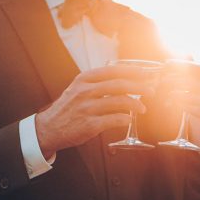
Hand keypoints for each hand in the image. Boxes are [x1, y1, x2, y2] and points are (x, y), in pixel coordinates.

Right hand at [35, 65, 154, 156]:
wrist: (49, 128)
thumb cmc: (67, 108)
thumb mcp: (78, 88)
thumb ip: (97, 83)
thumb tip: (124, 81)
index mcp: (84, 79)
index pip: (113, 71)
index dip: (132, 71)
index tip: (146, 73)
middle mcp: (85, 91)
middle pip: (120, 85)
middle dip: (139, 87)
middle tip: (151, 90)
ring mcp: (87, 108)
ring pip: (120, 102)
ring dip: (135, 104)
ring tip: (142, 108)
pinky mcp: (90, 124)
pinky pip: (115, 119)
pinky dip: (125, 118)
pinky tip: (129, 119)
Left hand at [162, 63, 199, 144]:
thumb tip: (195, 68)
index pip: (193, 67)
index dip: (177, 65)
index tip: (166, 64)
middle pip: (183, 78)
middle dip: (168, 78)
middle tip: (160, 80)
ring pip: (181, 93)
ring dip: (169, 93)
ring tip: (163, 95)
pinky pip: (183, 106)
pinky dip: (174, 105)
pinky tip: (168, 106)